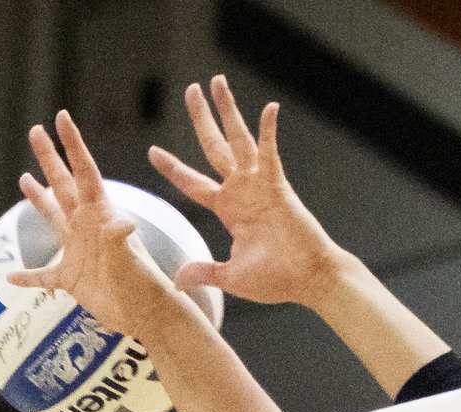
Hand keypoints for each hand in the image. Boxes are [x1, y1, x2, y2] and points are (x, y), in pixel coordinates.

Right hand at [6, 111, 195, 345]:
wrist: (148, 316)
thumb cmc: (144, 287)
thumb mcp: (130, 260)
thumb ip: (120, 240)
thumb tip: (123, 222)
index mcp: (100, 215)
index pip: (83, 172)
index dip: (72, 145)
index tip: (61, 117)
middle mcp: (86, 227)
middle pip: (63, 185)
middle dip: (49, 157)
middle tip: (35, 130)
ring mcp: (77, 252)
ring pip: (53, 219)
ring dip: (38, 200)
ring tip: (24, 179)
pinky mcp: (71, 281)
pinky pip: (43, 276)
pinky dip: (28, 277)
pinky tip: (11, 278)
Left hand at [151, 77, 344, 306]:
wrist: (308, 280)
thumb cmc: (276, 280)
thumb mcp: (230, 277)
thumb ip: (204, 272)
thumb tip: (176, 281)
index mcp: (229, 210)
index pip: (193, 183)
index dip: (174, 168)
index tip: (152, 151)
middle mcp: (241, 191)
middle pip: (214, 147)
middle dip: (202, 118)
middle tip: (192, 90)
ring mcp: (259, 185)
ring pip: (238, 139)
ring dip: (228, 110)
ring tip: (217, 81)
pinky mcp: (278, 186)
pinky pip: (270, 153)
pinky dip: (269, 131)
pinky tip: (269, 107)